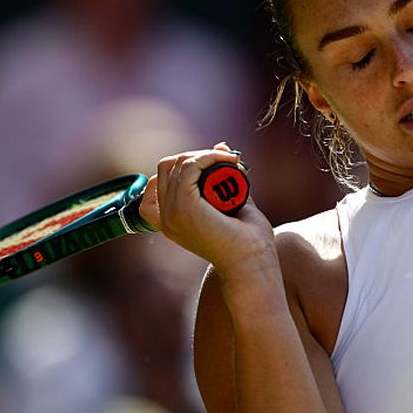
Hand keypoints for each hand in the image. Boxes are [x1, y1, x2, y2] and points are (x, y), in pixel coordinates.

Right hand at [139, 143, 276, 274]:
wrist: (254, 265)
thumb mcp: (234, 204)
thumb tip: (222, 147)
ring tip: (232, 162)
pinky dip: (209, 156)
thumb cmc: (249, 243)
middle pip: (166, 167)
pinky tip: (229, 161)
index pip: (158, 181)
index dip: (182, 166)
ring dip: (205, 154)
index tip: (213, 165)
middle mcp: (165, 218)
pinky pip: (189, 166)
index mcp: (171, 221)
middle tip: (226, 162)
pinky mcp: (185, 207)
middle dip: (194, 156)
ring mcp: (172, 213)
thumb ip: (227, 179)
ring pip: (176, 164)